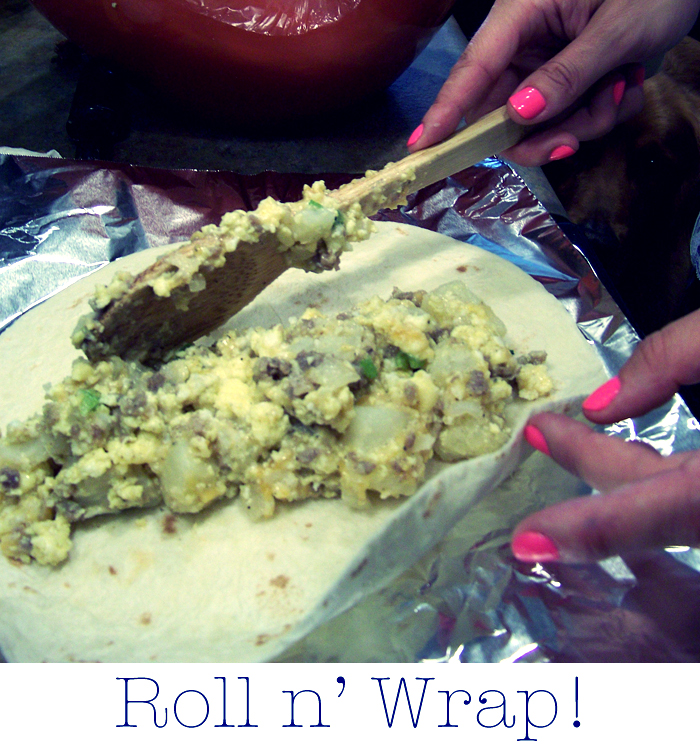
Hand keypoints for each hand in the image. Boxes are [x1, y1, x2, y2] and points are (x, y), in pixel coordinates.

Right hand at [409, 0, 699, 165]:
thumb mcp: (618, 28)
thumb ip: (568, 74)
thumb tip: (519, 114)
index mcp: (523, 13)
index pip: (473, 69)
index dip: (445, 112)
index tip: (420, 148)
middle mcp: (526, 41)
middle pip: (505, 111)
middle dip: (546, 133)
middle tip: (575, 139)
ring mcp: (545, 61)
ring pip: (542, 122)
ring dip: (584, 122)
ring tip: (621, 87)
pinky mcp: (565, 76)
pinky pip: (570, 116)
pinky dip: (600, 113)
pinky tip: (625, 82)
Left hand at [511, 307, 699, 561]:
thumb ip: (671, 359)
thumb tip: (601, 404)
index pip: (659, 511)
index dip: (590, 530)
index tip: (526, 541)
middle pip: (653, 501)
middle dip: (590, 463)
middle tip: (538, 430)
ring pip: (670, 500)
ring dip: (618, 469)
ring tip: (560, 432)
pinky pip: (689, 495)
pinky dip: (656, 473)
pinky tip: (622, 443)